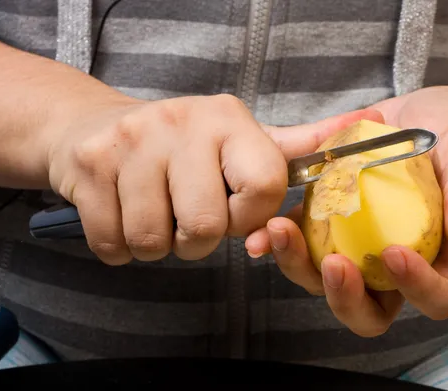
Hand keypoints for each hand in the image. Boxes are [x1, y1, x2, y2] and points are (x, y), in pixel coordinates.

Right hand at [46, 94, 383, 265]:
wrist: (93, 127)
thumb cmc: (179, 146)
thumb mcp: (237, 139)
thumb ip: (292, 148)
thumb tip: (359, 127)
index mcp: (229, 119)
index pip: (263, 188)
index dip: (249, 217)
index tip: (232, 211)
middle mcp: (182, 123)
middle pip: (205, 226)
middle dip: (197, 239)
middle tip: (185, 216)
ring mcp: (131, 142)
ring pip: (155, 240)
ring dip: (157, 243)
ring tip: (154, 212)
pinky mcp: (89, 166)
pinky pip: (113, 244)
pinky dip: (119, 246)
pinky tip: (122, 214)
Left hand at [246, 87, 447, 336]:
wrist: (422, 116)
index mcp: (439, 259)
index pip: (437, 298)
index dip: (417, 287)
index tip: (395, 252)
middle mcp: (393, 266)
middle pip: (370, 311)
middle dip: (346, 297)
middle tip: (334, 264)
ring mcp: (356, 249)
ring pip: (325, 282)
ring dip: (300, 265)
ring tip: (282, 231)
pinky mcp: (327, 226)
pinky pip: (302, 244)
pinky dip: (281, 239)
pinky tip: (266, 226)